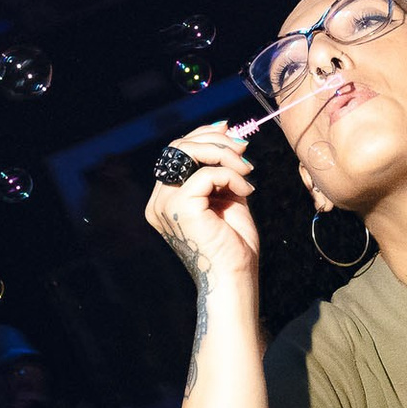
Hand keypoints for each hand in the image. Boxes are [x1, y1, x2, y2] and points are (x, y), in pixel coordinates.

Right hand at [144, 124, 259, 281]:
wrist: (234, 278)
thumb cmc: (233, 245)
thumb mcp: (228, 196)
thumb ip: (222, 168)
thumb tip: (224, 129)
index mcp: (166, 199)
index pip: (176, 152)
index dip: (202, 135)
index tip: (229, 130)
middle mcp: (160, 201)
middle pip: (179, 147)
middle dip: (215, 140)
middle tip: (244, 150)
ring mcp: (166, 204)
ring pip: (189, 152)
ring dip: (224, 154)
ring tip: (247, 170)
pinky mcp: (180, 207)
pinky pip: (207, 173)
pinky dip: (232, 176)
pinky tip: (246, 191)